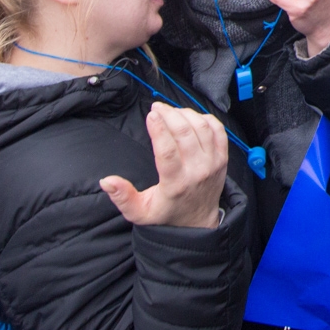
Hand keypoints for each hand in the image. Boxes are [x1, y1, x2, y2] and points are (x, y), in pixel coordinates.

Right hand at [100, 102, 226, 228]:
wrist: (197, 221)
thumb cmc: (166, 213)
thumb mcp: (139, 212)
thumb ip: (123, 197)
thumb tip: (106, 181)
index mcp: (175, 184)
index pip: (168, 151)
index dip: (159, 129)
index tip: (150, 115)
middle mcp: (197, 171)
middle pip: (185, 133)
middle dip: (169, 115)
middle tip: (157, 108)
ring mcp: (213, 163)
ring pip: (202, 128)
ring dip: (185, 114)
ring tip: (170, 111)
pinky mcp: (223, 158)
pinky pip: (218, 130)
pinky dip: (204, 118)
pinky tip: (190, 117)